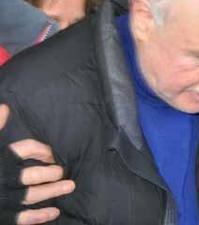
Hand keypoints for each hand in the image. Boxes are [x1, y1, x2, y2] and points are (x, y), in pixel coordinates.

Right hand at [0, 105, 75, 224]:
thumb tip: (5, 107)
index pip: (24, 149)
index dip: (41, 149)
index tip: (51, 152)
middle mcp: (0, 179)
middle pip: (31, 175)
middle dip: (50, 172)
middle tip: (63, 171)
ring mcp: (1, 199)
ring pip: (31, 195)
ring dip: (52, 191)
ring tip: (70, 186)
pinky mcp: (0, 216)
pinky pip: (22, 218)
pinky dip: (39, 216)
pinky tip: (55, 212)